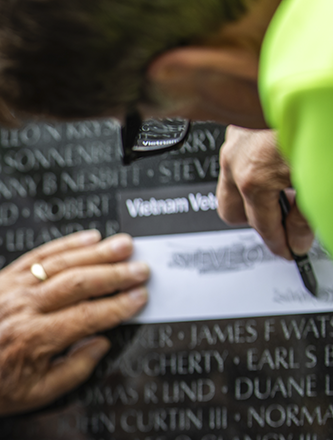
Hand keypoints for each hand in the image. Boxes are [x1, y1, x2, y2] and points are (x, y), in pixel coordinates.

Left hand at [0, 230, 148, 430]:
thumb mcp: (37, 393)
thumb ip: (75, 368)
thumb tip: (103, 342)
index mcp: (34, 339)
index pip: (87, 316)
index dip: (118, 306)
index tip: (141, 299)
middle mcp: (23, 309)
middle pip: (78, 283)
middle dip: (114, 274)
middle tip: (142, 269)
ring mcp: (11, 290)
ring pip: (60, 264)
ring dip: (96, 253)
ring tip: (124, 245)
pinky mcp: (3, 280)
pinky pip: (37, 256)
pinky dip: (64, 245)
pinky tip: (88, 238)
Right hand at [217, 126, 313, 257]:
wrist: (315, 81)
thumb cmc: (317, 122)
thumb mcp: (316, 178)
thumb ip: (307, 215)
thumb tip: (300, 237)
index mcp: (253, 179)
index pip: (262, 227)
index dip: (280, 244)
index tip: (292, 251)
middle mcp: (235, 162)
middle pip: (231, 213)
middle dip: (256, 222)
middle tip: (283, 225)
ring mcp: (233, 143)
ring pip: (229, 185)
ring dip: (252, 195)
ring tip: (282, 193)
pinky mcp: (237, 128)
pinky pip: (235, 160)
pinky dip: (251, 169)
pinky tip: (275, 164)